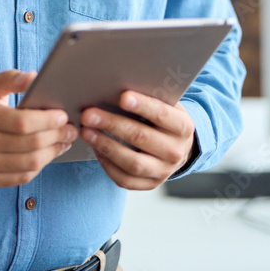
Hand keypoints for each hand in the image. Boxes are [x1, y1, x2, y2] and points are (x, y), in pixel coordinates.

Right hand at [0, 69, 77, 186]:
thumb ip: (10, 79)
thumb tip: (35, 77)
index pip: (22, 123)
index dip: (47, 120)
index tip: (63, 115)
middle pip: (29, 145)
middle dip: (56, 136)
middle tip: (71, 129)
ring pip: (29, 164)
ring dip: (52, 153)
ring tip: (64, 142)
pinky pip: (21, 177)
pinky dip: (39, 167)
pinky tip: (47, 155)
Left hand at [80, 91, 195, 189]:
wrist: (177, 145)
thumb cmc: (163, 117)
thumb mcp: (164, 103)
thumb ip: (148, 96)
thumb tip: (115, 86)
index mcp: (183, 127)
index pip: (162, 115)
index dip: (142, 105)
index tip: (122, 96)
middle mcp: (176, 152)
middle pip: (141, 138)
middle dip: (112, 124)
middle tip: (88, 114)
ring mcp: (163, 172)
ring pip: (132, 163)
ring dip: (105, 146)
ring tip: (86, 132)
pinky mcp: (150, 184)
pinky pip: (125, 179)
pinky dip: (107, 164)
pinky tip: (95, 148)